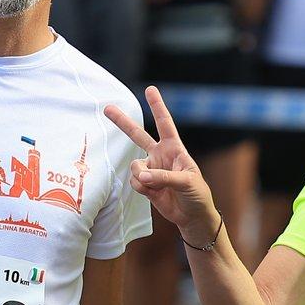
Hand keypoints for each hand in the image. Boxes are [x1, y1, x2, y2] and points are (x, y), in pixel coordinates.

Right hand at [103, 86, 222, 243]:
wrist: (192, 215)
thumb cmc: (196, 194)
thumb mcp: (187, 182)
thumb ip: (163, 177)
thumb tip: (142, 176)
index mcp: (175, 149)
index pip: (165, 124)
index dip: (157, 106)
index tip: (150, 89)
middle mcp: (160, 155)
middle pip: (138, 135)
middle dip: (122, 122)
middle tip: (107, 108)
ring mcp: (151, 169)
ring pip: (135, 167)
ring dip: (143, 178)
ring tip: (156, 187)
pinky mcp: (145, 184)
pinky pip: (135, 182)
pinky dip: (142, 189)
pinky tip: (154, 194)